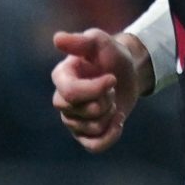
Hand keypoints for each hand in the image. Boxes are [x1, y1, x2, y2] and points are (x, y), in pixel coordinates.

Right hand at [50, 28, 143, 152]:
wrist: (127, 72)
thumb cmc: (111, 55)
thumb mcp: (100, 43)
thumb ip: (81, 41)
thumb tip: (57, 38)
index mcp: (61, 78)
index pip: (71, 93)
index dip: (95, 89)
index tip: (112, 78)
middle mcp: (62, 100)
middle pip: (82, 112)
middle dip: (105, 101)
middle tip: (111, 88)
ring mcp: (72, 119)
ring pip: (91, 128)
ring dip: (110, 114)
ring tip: (112, 101)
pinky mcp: (85, 133)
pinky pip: (94, 146)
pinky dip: (110, 136)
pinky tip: (119, 121)